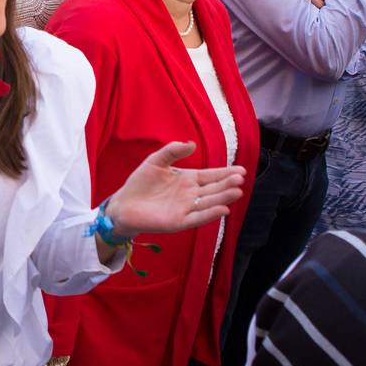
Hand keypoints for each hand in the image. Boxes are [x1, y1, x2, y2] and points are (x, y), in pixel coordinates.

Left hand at [103, 142, 245, 238]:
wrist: (124, 204)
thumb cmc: (141, 183)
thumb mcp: (156, 160)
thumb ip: (172, 151)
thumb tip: (192, 143)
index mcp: (187, 180)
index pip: (211, 176)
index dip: (225, 173)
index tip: (241, 170)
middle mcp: (190, 195)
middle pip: (213, 189)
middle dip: (227, 184)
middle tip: (241, 178)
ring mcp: (186, 209)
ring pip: (209, 203)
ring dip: (223, 198)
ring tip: (237, 191)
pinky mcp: (178, 222)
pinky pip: (197, 218)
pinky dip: (210, 214)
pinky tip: (223, 209)